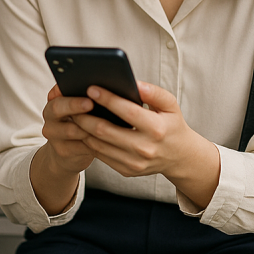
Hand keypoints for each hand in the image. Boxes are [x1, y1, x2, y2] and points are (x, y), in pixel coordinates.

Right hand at [31, 85, 96, 214]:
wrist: (69, 152)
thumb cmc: (82, 124)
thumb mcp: (81, 109)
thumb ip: (89, 97)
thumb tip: (111, 88)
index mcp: (54, 102)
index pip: (58, 93)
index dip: (72, 94)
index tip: (87, 94)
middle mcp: (50, 118)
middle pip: (58, 108)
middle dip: (75, 105)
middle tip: (90, 103)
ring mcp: (54, 136)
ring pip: (71, 130)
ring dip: (89, 125)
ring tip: (107, 121)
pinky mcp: (62, 151)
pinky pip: (80, 146)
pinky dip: (95, 142)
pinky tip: (109, 138)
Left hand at [73, 82, 219, 206]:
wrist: (179, 157)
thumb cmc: (172, 125)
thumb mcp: (170, 105)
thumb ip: (152, 92)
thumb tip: (132, 82)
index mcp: (156, 128)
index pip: (127, 112)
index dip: (107, 99)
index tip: (91, 88)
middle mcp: (145, 148)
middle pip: (105, 131)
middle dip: (86, 115)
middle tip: (74, 102)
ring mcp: (134, 162)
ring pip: (99, 144)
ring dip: (83, 129)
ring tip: (75, 115)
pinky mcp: (126, 171)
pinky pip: (101, 155)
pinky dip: (90, 141)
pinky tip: (85, 130)